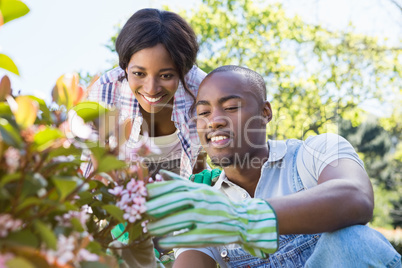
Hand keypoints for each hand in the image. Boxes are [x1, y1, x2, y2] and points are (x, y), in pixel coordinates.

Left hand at [145, 170, 277, 257]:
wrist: (242, 220)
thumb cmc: (216, 204)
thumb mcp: (201, 189)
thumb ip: (181, 182)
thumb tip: (161, 173)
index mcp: (200, 189)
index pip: (177, 186)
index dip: (159, 189)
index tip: (143, 193)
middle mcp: (204, 200)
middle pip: (178, 200)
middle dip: (158, 205)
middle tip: (141, 211)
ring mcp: (208, 217)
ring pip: (181, 219)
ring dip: (162, 225)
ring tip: (149, 229)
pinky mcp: (210, 234)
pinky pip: (189, 237)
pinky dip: (174, 240)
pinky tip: (162, 243)